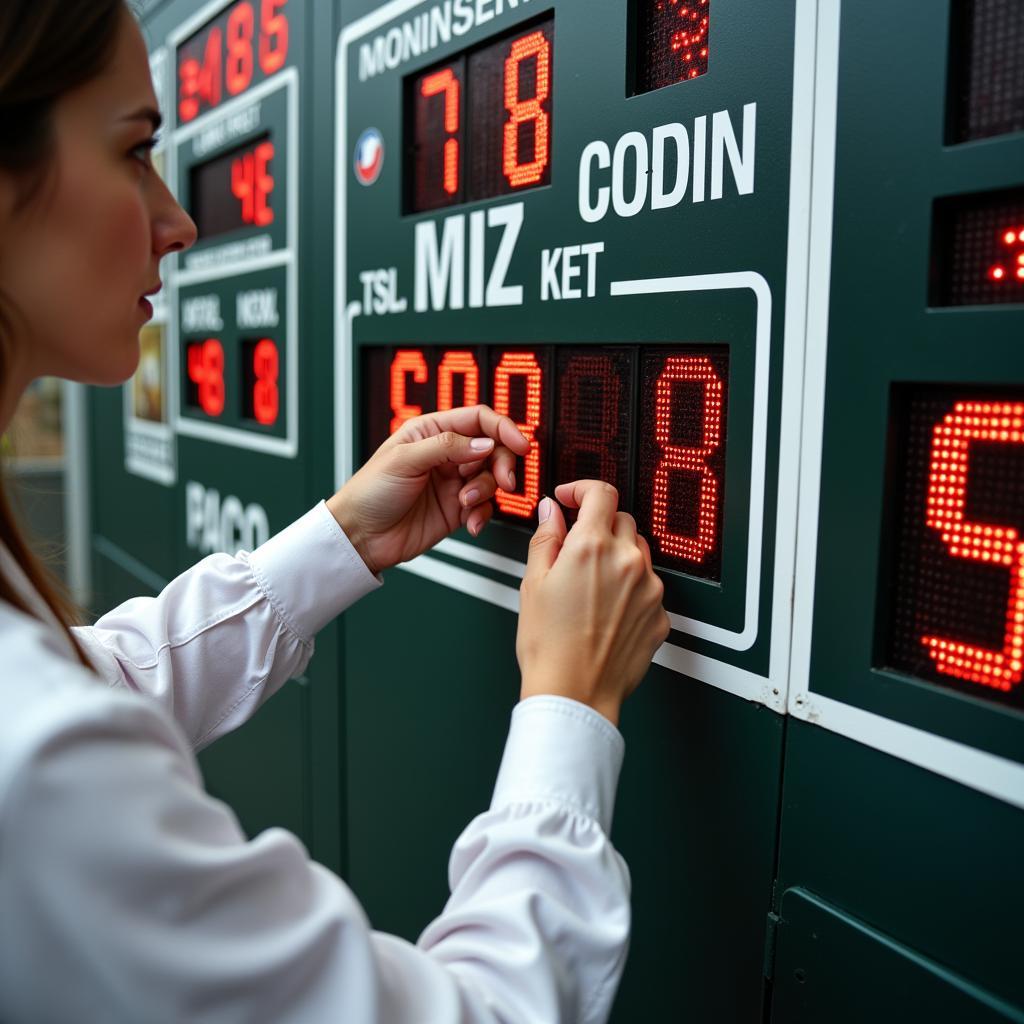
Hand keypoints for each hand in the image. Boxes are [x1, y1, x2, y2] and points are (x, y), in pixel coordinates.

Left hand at [326, 405, 528, 574]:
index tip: (520, 444)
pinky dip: (483, 514)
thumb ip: (447, 447)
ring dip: (486, 491)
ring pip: (491, 478)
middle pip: (493, 448)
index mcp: (432, 432)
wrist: (361, 536)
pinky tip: (470, 522)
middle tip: (503, 480)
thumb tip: (485, 444)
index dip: (503, 428)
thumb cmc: (370, 492)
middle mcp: (446, 455)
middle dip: (502, 463)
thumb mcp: (404, 460)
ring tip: (465, 503)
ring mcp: (454, 482)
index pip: (478, 420)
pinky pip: (485, 506)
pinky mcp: (458, 509)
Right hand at [516, 481, 670, 726]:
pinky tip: (606, 612)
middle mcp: (627, 562)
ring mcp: (649, 589)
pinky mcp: (660, 614)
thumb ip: (546, 538)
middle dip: (599, 525)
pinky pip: (648, 587)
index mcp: (592, 547)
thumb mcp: (533, 584)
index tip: (571, 498)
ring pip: (639, 552)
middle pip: (622, 519)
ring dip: (618, 555)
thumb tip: (553, 511)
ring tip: (591, 585)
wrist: (574, 694)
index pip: (601, 493)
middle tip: (576, 547)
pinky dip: (630, 589)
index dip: (583, 489)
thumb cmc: (549, 646)